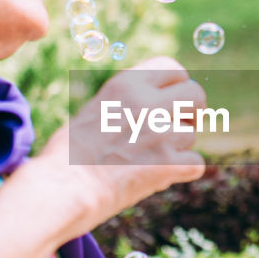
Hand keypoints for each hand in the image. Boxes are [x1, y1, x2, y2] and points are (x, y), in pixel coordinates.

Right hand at [38, 56, 206, 225]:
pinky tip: (158, 176)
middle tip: (178, 128)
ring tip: (147, 160)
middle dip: (192, 112)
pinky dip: (182, 172)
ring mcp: (160, 132)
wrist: (63, 188)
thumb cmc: (70, 154)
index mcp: (127, 83)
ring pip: (191, 135)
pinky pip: (195, 163)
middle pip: (196, 95)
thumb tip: (161, 102)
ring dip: (177, 148)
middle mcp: (147, 102)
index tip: (173, 102)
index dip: (178, 86)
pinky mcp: (168, 163)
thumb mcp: (97, 109)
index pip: (174, 69)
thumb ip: (129, 101)